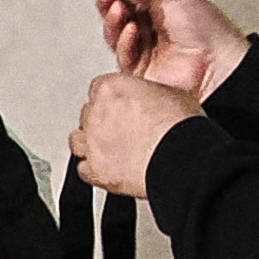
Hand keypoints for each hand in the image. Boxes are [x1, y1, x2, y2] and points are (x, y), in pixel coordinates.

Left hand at [71, 66, 195, 195]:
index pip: (99, 88)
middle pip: (88, 113)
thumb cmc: (180, 127)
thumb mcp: (172, 94)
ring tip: (107, 148)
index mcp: (112, 89)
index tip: (121, 105)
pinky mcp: (96, 170)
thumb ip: (152, 93)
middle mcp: (97, 114)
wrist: (181, 158)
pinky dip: (92, 169)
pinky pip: (83, 169)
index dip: (111, 98)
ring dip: (89, 143)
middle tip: (120, 128)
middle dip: (101, 120)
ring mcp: (93, 143)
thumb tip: (156, 98)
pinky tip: (105, 169)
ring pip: (77, 140)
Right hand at [86, 0, 247, 99]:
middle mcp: (153, 26)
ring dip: (112, 17)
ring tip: (118, 7)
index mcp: (163, 4)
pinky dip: (123, 40)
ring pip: (114, 32)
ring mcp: (145, 49)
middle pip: (117, 10)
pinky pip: (121, 54)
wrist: (217, 67)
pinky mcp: (140, 72)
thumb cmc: (207, 30)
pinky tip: (131, 31)